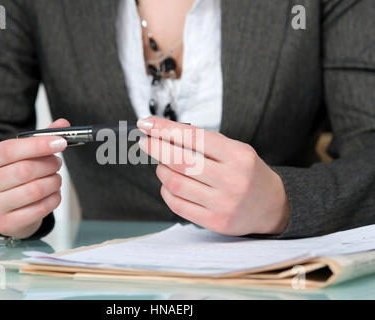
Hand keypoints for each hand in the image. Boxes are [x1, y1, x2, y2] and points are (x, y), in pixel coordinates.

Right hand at [0, 119, 69, 238]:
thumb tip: (63, 125)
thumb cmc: (11, 175)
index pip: (9, 150)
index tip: (60, 142)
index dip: (38, 145)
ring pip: (33, 191)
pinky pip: (39, 210)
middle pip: (23, 171)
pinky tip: (53, 193)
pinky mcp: (5, 224)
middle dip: (48, 164)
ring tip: (56, 178)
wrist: (3, 208)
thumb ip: (40, 138)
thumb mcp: (19, 153)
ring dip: (53, 182)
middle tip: (57, 162)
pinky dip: (53, 199)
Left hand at [137, 117, 289, 235]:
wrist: (272, 206)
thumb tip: (164, 133)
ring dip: (161, 170)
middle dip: (157, 148)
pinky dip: (166, 191)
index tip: (147, 123)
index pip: (194, 138)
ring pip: (176, 183)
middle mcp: (232, 180)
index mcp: (239, 156)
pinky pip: (178, 205)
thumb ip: (205, 143)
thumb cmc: (248, 173)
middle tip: (144, 141)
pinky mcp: (215, 222)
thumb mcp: (236, 150)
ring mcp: (223, 204)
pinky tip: (168, 184)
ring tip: (162, 164)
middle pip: (181, 161)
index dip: (166, 129)